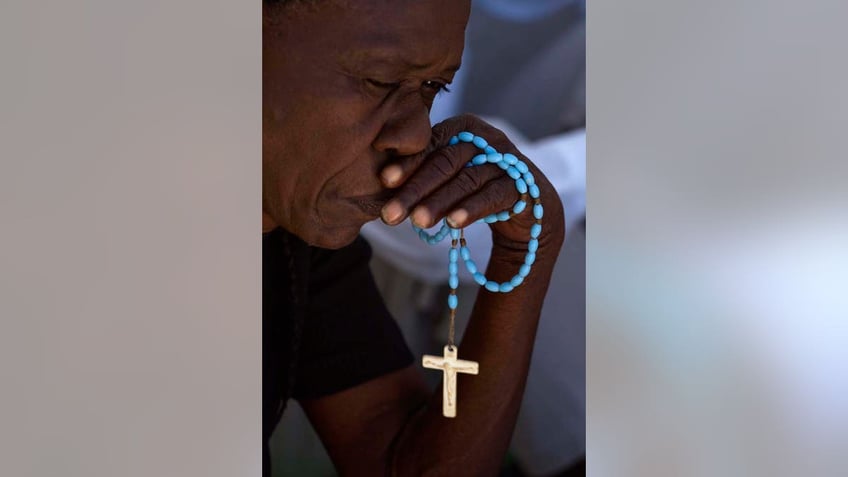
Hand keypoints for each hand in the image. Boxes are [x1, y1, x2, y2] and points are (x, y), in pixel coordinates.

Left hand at [380, 114, 564, 254]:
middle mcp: (484, 139)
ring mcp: (504, 161)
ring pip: (466, 180)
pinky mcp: (519, 184)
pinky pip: (492, 196)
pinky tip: (453, 223)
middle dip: (415, 190)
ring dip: (439, 202)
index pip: (430, 145)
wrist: (523, 199)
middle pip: (445, 163)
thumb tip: (382, 185)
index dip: (407, 163)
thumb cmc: (472, 182)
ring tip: (418, 222)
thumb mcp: (448, 171)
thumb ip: (423, 170)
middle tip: (390, 215)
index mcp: (461, 128)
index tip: (384, 181)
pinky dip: (472, 209)